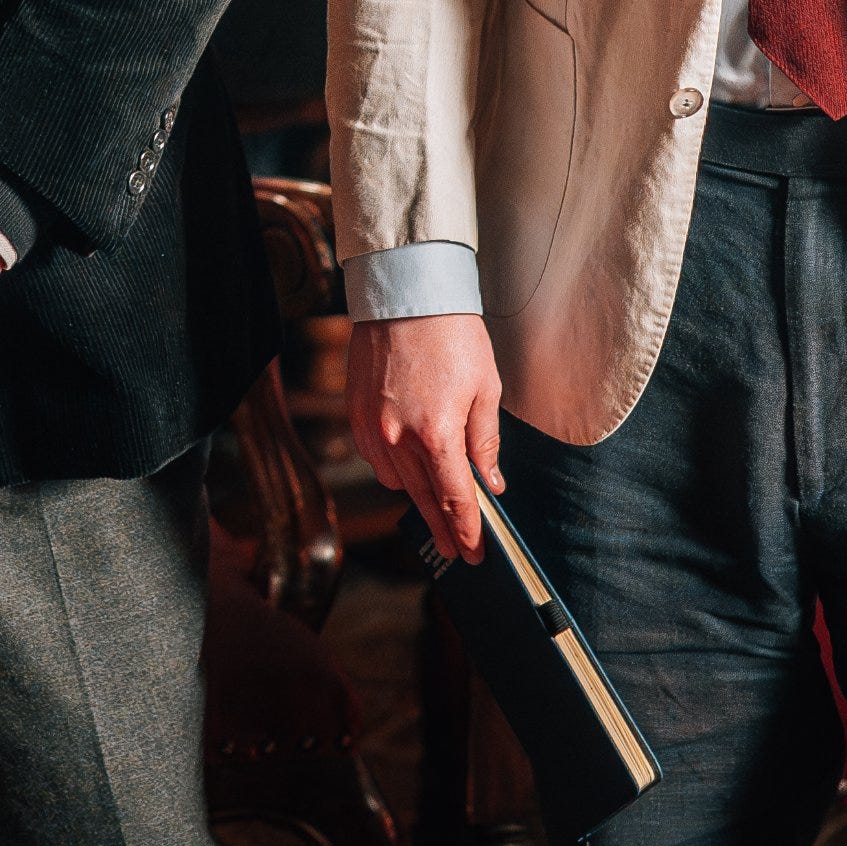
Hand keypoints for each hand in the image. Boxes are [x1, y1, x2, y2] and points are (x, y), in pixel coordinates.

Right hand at [349, 313, 503, 561]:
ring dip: (418, 495)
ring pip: (396, 482)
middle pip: (423, 500)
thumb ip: (485, 440)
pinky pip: (376, 459)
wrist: (405, 293)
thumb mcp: (485, 387)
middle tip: (457, 552)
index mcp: (436, 433)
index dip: (466, 530)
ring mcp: (372, 428)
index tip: (475, 552)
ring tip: (437, 503)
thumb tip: (490, 481)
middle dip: (443, 529)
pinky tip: (410, 466)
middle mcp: (398, 437)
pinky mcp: (356, 414)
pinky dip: (394, 468)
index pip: (454, 498)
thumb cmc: (451, 333)